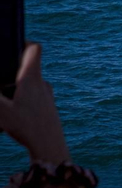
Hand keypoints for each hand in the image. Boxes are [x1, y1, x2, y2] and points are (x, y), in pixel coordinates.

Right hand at [0, 44, 69, 163]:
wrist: (50, 146)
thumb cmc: (26, 127)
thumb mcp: (1, 111)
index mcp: (32, 78)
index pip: (34, 49)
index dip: (24, 41)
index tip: (10, 43)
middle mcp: (42, 83)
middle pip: (28, 67)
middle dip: (11, 68)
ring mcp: (47, 95)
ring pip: (30, 83)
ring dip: (15, 86)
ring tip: (2, 97)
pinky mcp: (47, 107)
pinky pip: (33, 96)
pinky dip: (21, 98)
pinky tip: (10, 111)